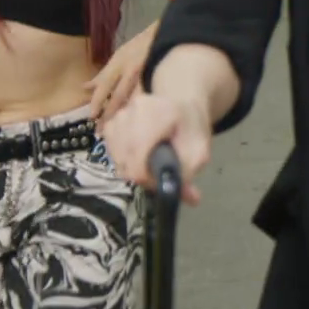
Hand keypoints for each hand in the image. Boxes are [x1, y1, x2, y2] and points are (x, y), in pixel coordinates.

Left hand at [86, 25, 157, 122]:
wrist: (166, 34)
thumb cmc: (139, 46)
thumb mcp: (118, 57)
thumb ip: (103, 75)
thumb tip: (84, 88)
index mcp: (119, 63)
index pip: (105, 85)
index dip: (98, 101)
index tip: (91, 117)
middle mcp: (131, 69)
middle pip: (119, 96)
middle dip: (109, 115)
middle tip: (101, 132)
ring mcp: (147, 74)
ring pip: (135, 98)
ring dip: (125, 115)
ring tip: (119, 131)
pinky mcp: (160, 78)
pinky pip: (150, 95)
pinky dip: (143, 108)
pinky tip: (140, 120)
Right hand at [102, 88, 212, 205]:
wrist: (181, 108)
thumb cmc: (190, 131)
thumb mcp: (199, 152)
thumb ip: (190, 174)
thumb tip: (192, 200)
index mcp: (160, 111)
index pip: (138, 150)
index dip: (146, 175)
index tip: (158, 181)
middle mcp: (134, 108)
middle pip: (125, 157)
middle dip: (141, 174)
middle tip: (158, 173)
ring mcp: (120, 114)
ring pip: (117, 158)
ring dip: (132, 168)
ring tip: (151, 161)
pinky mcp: (110, 123)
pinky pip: (112, 153)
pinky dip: (124, 161)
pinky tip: (140, 154)